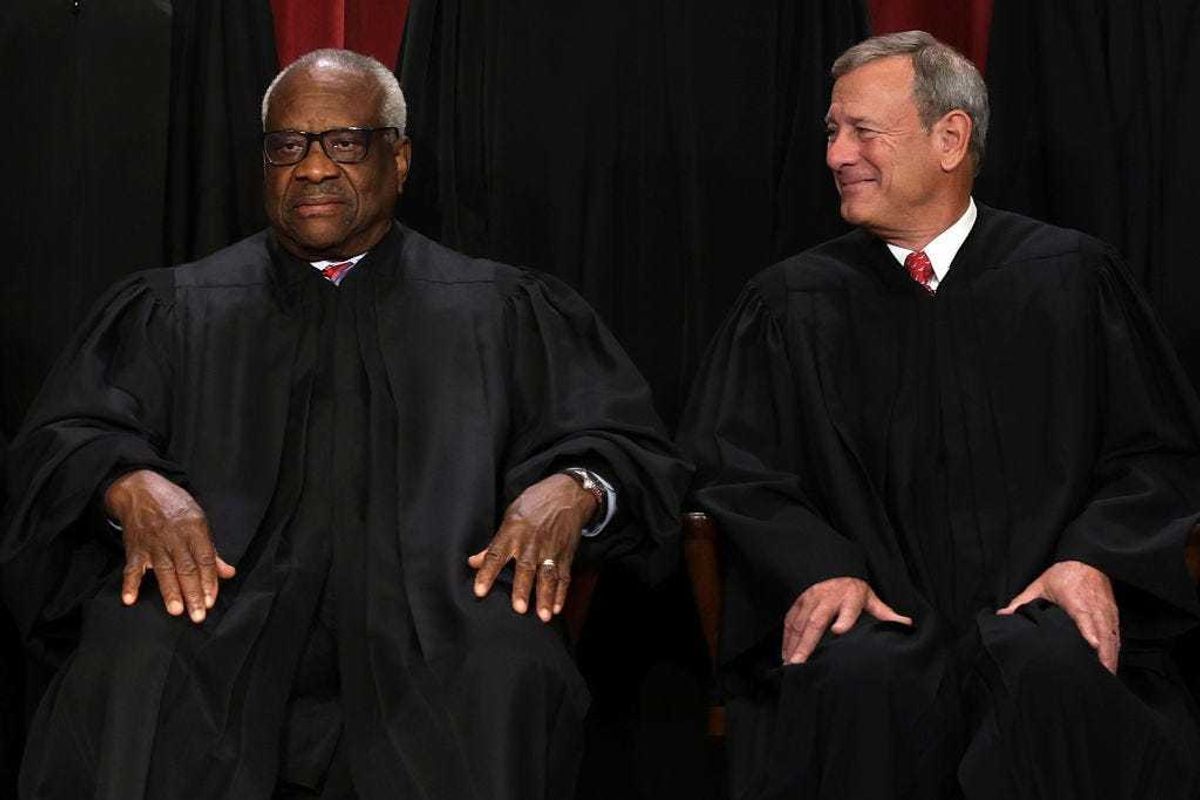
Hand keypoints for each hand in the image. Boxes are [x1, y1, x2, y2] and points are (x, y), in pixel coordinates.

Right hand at [104, 470, 235, 622]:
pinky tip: (129, 599)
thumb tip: (228, 573)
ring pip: (163, 570)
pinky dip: (130, 583)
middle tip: (198, 615)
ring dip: (170, 591)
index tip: (211, 601)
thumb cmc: (175, 506)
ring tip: (176, 610)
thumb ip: (211, 550)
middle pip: (186, 568)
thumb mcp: (199, 520)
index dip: (209, 581)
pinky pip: (132, 568)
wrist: (141, 489)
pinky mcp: (134, 547)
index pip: (204, 559)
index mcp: (194, 529)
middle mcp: (174, 537)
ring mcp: (153, 543)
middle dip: (193, 593)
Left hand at [467, 474, 597, 622]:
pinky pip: (564, 576)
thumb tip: (473, 561)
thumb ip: (494, 543)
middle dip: (523, 588)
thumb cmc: (534, 503)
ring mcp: (550, 549)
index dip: (487, 573)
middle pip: (526, 568)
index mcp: (512, 532)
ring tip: (544, 615)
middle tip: (519, 608)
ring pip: (548, 576)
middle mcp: (531, 543)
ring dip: (546, 597)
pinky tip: (558, 608)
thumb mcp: (510, 516)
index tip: (479, 591)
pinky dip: (562, 593)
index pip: (496, 555)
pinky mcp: (565, 554)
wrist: (566, 493)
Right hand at [782, 576, 911, 663]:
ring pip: (799, 624)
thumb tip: (908, 625)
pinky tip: (785, 655)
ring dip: (793, 645)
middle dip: (807, 643)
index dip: (844, 620)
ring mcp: (810, 600)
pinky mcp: (798, 603)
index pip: (849, 609)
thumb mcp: (871, 599)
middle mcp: (827, 598)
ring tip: (791, 664)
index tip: (838, 632)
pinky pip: (789, 622)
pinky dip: (786, 639)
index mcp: (850, 597)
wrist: (832, 569)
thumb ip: (886, 614)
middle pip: (817, 621)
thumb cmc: (853, 590)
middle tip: (800, 663)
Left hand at [998, 560, 1118, 672]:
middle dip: (1105, 655)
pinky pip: (1116, 635)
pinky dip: (1115, 650)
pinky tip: (1111, 664)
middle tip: (1102, 676)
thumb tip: (1003, 615)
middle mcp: (1096, 608)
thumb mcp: (1040, 585)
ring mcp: (1107, 612)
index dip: (1090, 632)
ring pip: (1113, 638)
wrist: (1087, 560)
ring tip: (1107, 677)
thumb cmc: (1063, 574)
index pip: (1085, 617)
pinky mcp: (1113, 615)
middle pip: (1104, 633)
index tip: (1093, 645)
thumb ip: (1022, 601)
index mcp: (1077, 601)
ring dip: (1111, 657)